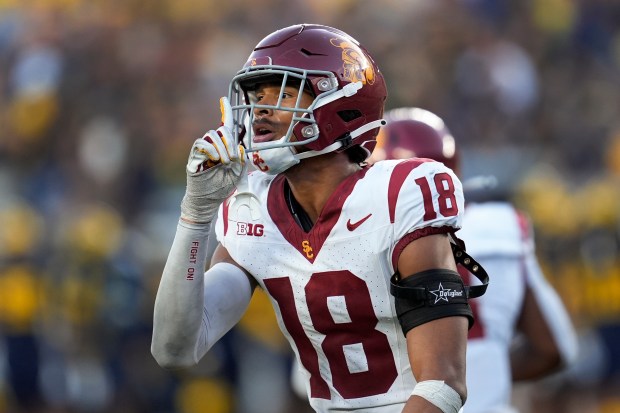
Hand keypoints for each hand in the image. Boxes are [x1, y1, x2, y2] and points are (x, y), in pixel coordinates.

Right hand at [181, 97, 246, 222]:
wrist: (207, 201)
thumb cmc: (220, 188)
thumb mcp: (237, 174)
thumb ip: (241, 160)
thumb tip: (240, 147)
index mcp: (224, 148)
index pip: (225, 127)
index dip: (225, 113)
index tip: (223, 99)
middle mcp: (213, 146)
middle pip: (222, 130)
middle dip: (230, 143)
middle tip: (232, 159)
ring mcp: (203, 150)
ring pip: (213, 134)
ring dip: (222, 148)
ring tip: (224, 162)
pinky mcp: (194, 155)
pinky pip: (202, 143)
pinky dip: (211, 150)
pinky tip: (214, 160)